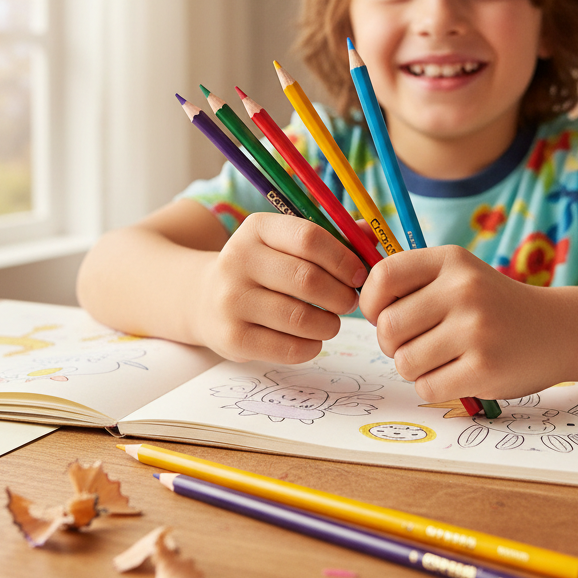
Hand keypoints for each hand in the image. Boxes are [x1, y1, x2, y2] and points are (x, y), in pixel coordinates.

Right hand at [194, 213, 366, 364]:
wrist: (204, 299)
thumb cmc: (263, 269)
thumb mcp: (285, 243)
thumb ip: (331, 238)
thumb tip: (373, 236)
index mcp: (257, 228)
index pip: (309, 238)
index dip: (343, 259)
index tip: (359, 275)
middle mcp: (237, 260)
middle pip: (308, 280)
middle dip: (341, 295)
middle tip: (349, 302)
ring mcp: (231, 301)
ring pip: (300, 318)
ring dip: (330, 324)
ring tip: (332, 322)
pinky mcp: (232, 338)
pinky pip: (287, 348)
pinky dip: (311, 347)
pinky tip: (312, 339)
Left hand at [358, 245, 564, 400]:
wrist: (555, 331)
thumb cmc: (491, 305)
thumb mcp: (457, 275)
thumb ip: (411, 281)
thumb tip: (355, 297)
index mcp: (451, 259)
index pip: (383, 275)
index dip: (371, 302)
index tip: (383, 314)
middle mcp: (464, 289)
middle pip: (388, 327)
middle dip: (392, 343)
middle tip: (416, 342)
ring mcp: (476, 329)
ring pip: (404, 361)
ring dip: (413, 367)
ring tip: (440, 358)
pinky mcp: (485, 368)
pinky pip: (427, 387)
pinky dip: (433, 386)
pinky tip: (456, 373)